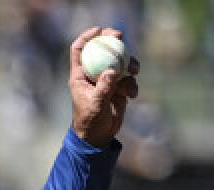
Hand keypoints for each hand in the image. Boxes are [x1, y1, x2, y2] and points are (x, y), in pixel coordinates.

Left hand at [69, 27, 139, 147]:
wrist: (98, 137)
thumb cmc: (89, 121)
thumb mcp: (96, 105)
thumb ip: (104, 88)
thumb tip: (112, 71)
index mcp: (80, 76)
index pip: (79, 50)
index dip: (87, 37)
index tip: (99, 30)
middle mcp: (93, 75)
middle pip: (102, 51)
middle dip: (112, 42)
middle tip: (120, 37)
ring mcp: (106, 81)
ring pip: (119, 63)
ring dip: (129, 64)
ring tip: (134, 72)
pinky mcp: (117, 89)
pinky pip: (128, 79)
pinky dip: (132, 84)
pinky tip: (132, 95)